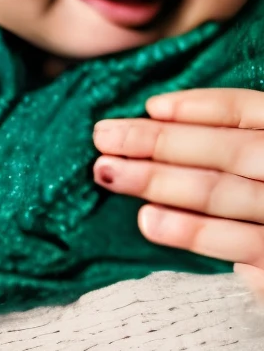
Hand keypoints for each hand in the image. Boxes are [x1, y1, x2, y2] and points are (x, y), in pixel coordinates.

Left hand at [93, 89, 263, 297]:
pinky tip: (148, 221)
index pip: (245, 111)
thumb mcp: (258, 172)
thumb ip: (230, 149)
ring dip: (160, 180)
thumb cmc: (262, 212)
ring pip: (222, 191)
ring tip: (109, 174)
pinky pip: (236, 244)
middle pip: (226, 149)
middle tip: (103, 138)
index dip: (198, 106)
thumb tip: (158, 125)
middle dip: (159, 141)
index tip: (150, 106)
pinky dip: (190, 230)